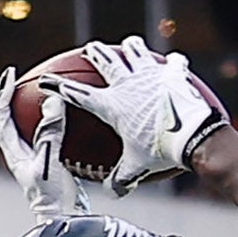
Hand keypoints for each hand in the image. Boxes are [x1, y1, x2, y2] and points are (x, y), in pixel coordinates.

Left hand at [0, 65, 62, 198]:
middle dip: (10, 98)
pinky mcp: (51, 166)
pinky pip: (50, 138)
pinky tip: (73, 118)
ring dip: (31, 109)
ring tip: (44, 92)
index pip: (1, 116)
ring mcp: (35, 162)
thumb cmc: (53, 198)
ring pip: (28, 128)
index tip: (11, 74)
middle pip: (7, 120)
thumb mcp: (51, 161)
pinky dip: (56, 124)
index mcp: (14, 153)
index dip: (2, 93)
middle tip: (20, 80)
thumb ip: (50, 133)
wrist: (65, 223)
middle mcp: (21, 155)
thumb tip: (53, 102)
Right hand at [62, 37, 228, 190]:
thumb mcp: (137, 166)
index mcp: (111, 105)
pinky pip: (171, 63)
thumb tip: (113, 192)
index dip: (58, 87)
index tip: (46, 80)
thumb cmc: (160, 149)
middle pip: (105, 60)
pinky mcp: (172, 73)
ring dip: (131, 47)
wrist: (191, 133)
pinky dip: (171, 62)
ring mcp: (150, 75)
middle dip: (95, 52)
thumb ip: (122, 179)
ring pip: (135, 51)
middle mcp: (127, 84)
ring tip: (129, 44)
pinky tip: (174, 61)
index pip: (77, 94)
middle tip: (91, 49)